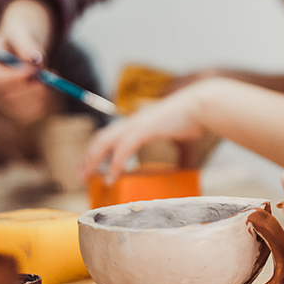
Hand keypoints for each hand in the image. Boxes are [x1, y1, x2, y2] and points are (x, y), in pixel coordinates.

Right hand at [0, 0, 55, 124]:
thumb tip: (36, 60)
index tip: (36, 72)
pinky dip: (43, 105)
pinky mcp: (13, 109)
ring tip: (54, 79)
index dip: (14, 79)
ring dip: (39, 97)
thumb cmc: (19, 36)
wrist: (22, 45)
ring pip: (17, 109)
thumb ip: (26, 44)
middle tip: (51, 78)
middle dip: (30, 89)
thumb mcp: (21, 32)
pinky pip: (27, 115)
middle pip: (5, 97)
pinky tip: (52, 90)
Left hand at [80, 82, 211, 179]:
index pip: (111, 134)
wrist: (203, 106)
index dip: (99, 148)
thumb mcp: (184, 142)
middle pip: (101, 137)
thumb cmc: (196, 120)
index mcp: (140, 122)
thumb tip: (185, 171)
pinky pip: (123, 149)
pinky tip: (111, 177)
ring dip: (93, 160)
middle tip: (81, 173)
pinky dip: (115, 164)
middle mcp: (134, 121)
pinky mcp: (144, 130)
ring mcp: (137, 124)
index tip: (92, 163)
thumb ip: (181, 157)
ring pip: (104, 141)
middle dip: (88, 156)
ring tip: (86, 177)